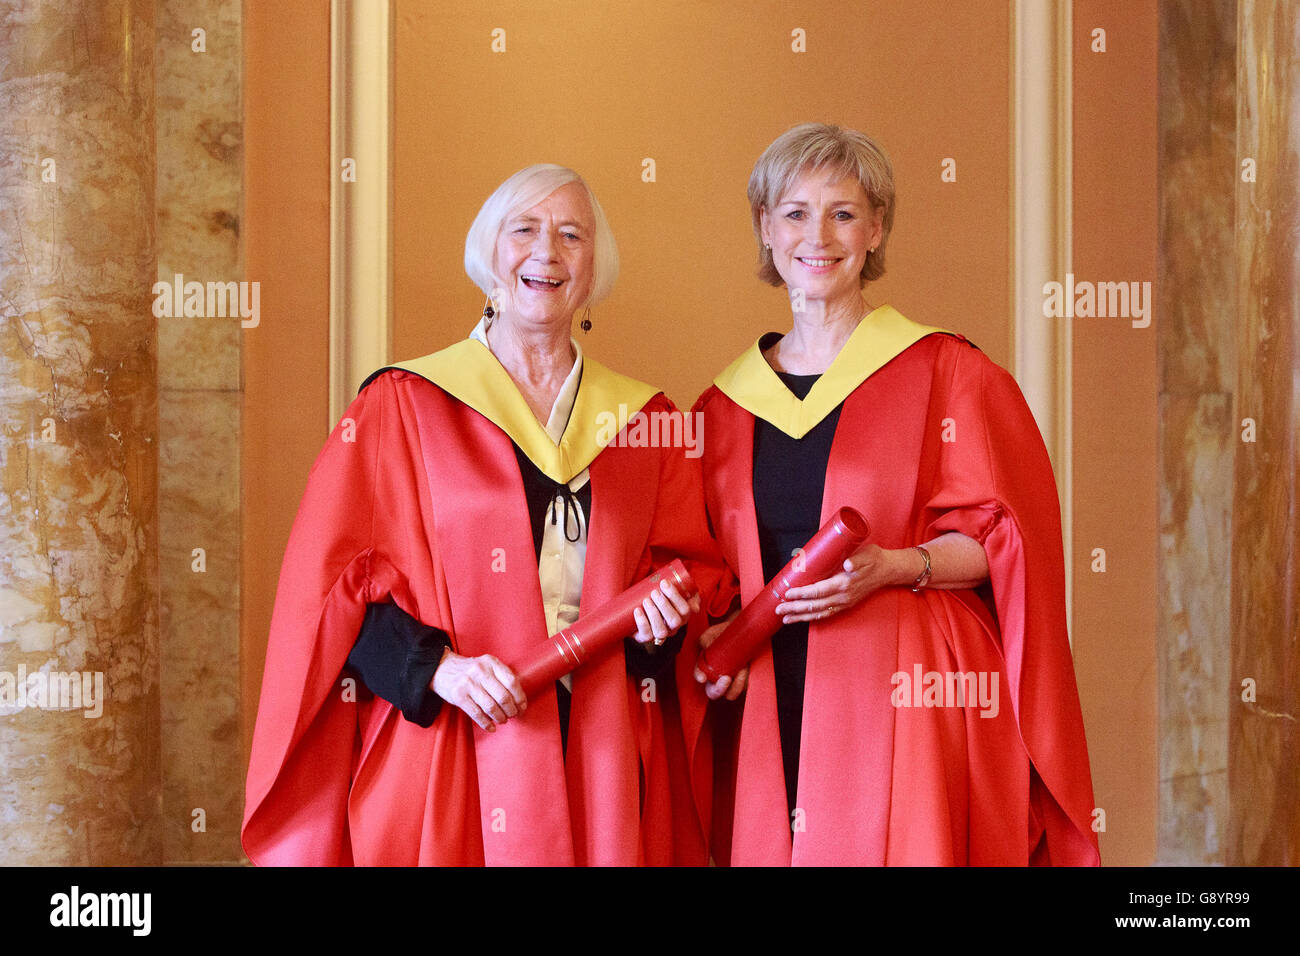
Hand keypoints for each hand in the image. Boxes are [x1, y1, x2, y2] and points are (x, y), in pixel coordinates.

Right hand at [431, 649, 526, 731]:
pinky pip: (476, 714)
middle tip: (513, 715)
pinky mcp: (458, 695)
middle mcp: (480, 671)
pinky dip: (486, 724)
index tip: (522, 707)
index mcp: (491, 662)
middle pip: (503, 696)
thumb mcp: (487, 665)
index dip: (520, 698)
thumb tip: (520, 700)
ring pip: (491, 707)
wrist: (442, 669)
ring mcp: (468, 683)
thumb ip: (502, 677)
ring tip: (502, 720)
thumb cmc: (471, 671)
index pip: (512, 682)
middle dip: (511, 710)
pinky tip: (491, 727)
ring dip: (500, 718)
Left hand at [632, 578, 700, 646]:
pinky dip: (642, 622)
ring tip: (646, 600)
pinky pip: (646, 635)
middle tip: (654, 592)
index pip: (685, 609)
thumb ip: (689, 593)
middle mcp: (673, 628)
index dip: (675, 596)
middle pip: (674, 621)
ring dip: (654, 614)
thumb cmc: (661, 599)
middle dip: (664, 605)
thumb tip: (695, 607)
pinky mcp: (645, 637)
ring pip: (661, 631)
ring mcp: (660, 634)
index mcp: (683, 616)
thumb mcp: (676, 594)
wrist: (641, 612)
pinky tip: (638, 610)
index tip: (664, 582)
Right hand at [692, 614, 746, 700]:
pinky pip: (742, 688)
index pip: (699, 674)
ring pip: (730, 694)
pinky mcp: (743, 681)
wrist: (746, 632)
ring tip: (741, 669)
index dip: (699, 676)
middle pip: (713, 692)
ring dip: (735, 685)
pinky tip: (745, 668)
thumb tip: (706, 648)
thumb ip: (706, 638)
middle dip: (718, 689)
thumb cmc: (726, 633)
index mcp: (705, 665)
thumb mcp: (714, 632)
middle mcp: (716, 676)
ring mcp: (730, 680)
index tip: (703, 677)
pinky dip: (744, 682)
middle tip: (726, 678)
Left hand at [775, 542, 905, 623]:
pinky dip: (813, 617)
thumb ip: (856, 560)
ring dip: (801, 616)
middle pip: (814, 605)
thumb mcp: (866, 555)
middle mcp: (843, 596)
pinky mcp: (845, 604)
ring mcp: (844, 602)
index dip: (801, 593)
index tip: (787, 593)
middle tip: (779, 609)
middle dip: (795, 608)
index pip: (818, 591)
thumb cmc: (874, 559)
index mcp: (844, 583)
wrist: (888, 570)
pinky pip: (826, 614)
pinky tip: (802, 618)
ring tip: (786, 619)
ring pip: (819, 613)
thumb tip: (848, 565)